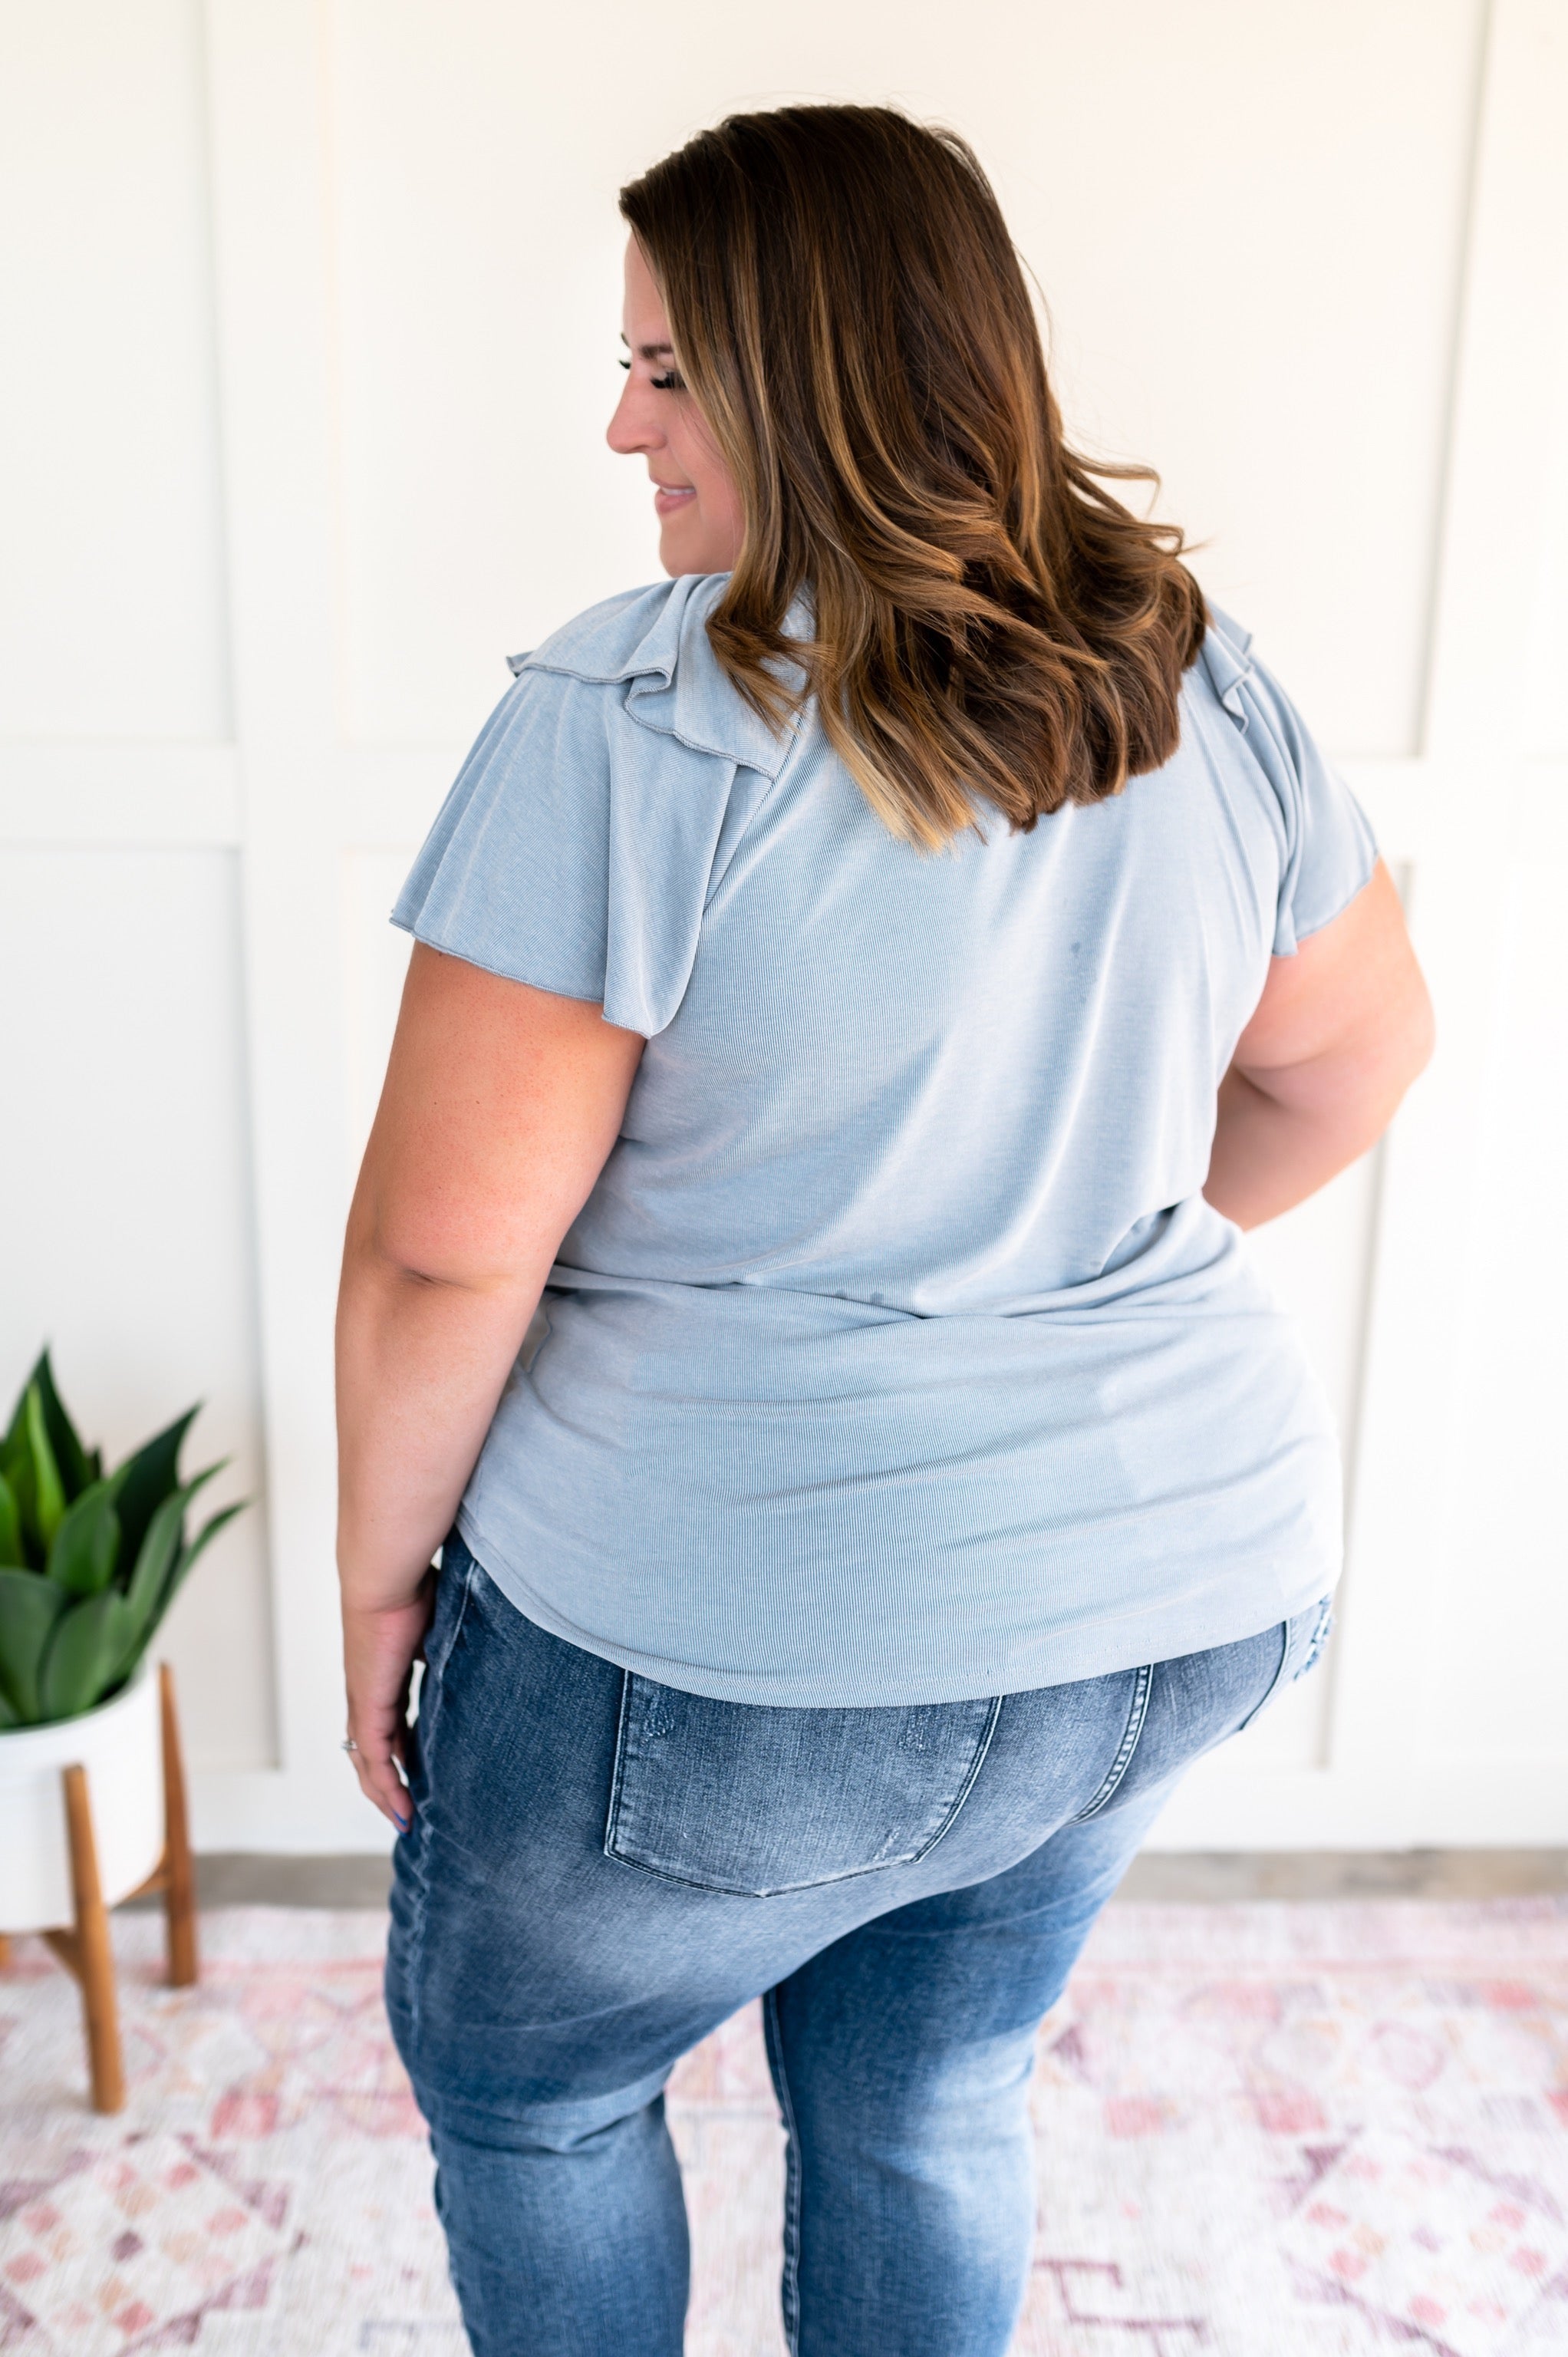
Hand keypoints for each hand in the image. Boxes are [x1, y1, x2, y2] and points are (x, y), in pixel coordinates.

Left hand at [341, 1575, 435, 1830]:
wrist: (384, 1578)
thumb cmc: (412, 1587)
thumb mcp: (439, 1627)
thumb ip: (450, 1647)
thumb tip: (481, 1647)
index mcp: (384, 1674)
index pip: (389, 1724)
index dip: (401, 1750)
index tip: (417, 1771)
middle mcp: (368, 1693)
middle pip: (371, 1751)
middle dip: (388, 1784)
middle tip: (408, 1811)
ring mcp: (364, 1701)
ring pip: (368, 1761)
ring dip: (385, 1793)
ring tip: (405, 1820)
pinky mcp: (368, 1705)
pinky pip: (374, 1758)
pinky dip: (386, 1785)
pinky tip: (401, 1806)